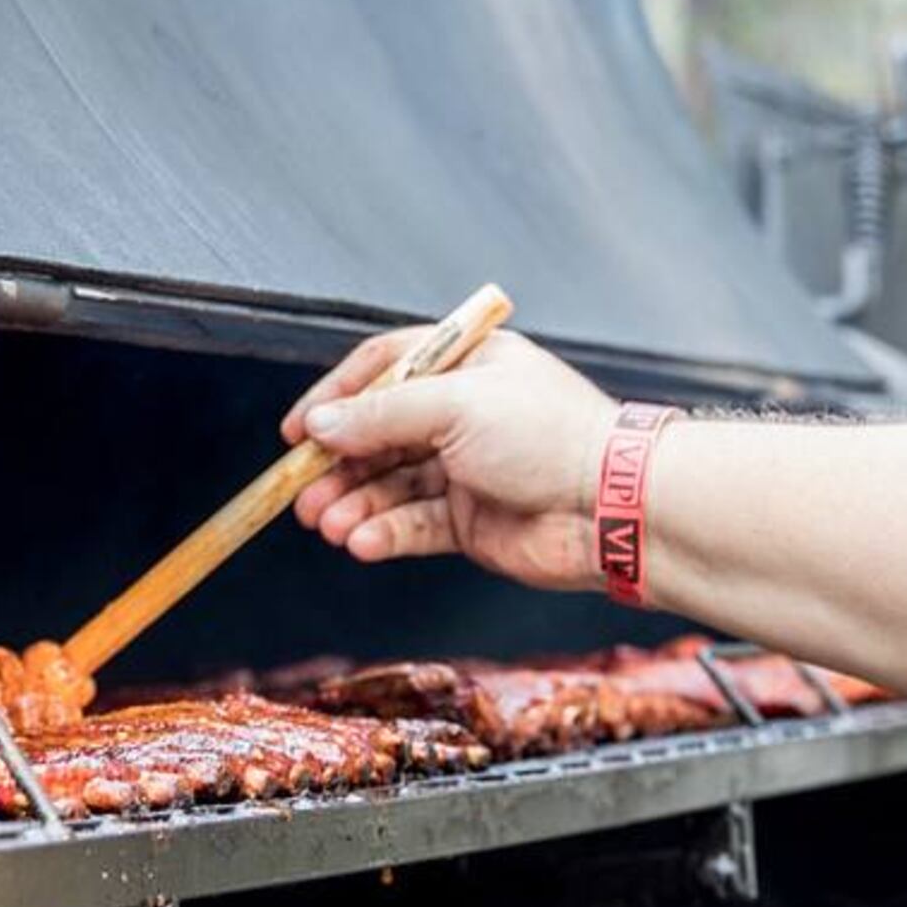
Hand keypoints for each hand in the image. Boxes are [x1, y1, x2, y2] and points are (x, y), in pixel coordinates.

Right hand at [283, 326, 622, 592]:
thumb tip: (320, 426)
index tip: (297, 432)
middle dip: (337, 464)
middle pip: (378, 435)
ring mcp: (466, 470)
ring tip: (326, 522)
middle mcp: (464, 415)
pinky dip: (383, 533)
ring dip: (353, 504)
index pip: (384, 369)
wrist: (610, 508)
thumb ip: (380, 415)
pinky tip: (361, 541)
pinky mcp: (471, 522)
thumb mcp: (456, 405)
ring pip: (391, 486)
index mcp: (468, 366)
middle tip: (300, 491)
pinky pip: (413, 525)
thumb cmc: (552, 437)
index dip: (336, 398)